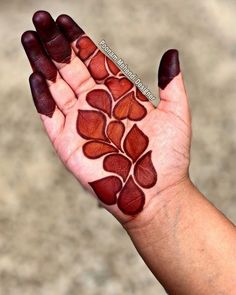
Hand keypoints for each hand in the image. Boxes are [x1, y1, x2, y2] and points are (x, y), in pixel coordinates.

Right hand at [21, 11, 190, 224]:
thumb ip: (170, 84)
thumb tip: (172, 53)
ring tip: (30, 36)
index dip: (79, 40)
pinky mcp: (67, 143)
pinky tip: (36, 75)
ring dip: (43, 62)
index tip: (65, 20)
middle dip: (55, 43)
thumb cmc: (167, 157)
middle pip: (70, 68)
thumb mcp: (175, 114)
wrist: (156, 192)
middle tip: (41, 18)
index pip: (93, 61)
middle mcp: (96, 105)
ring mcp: (79, 123)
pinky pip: (50, 115)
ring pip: (56, 86)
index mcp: (117, 96)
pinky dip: (42, 96)